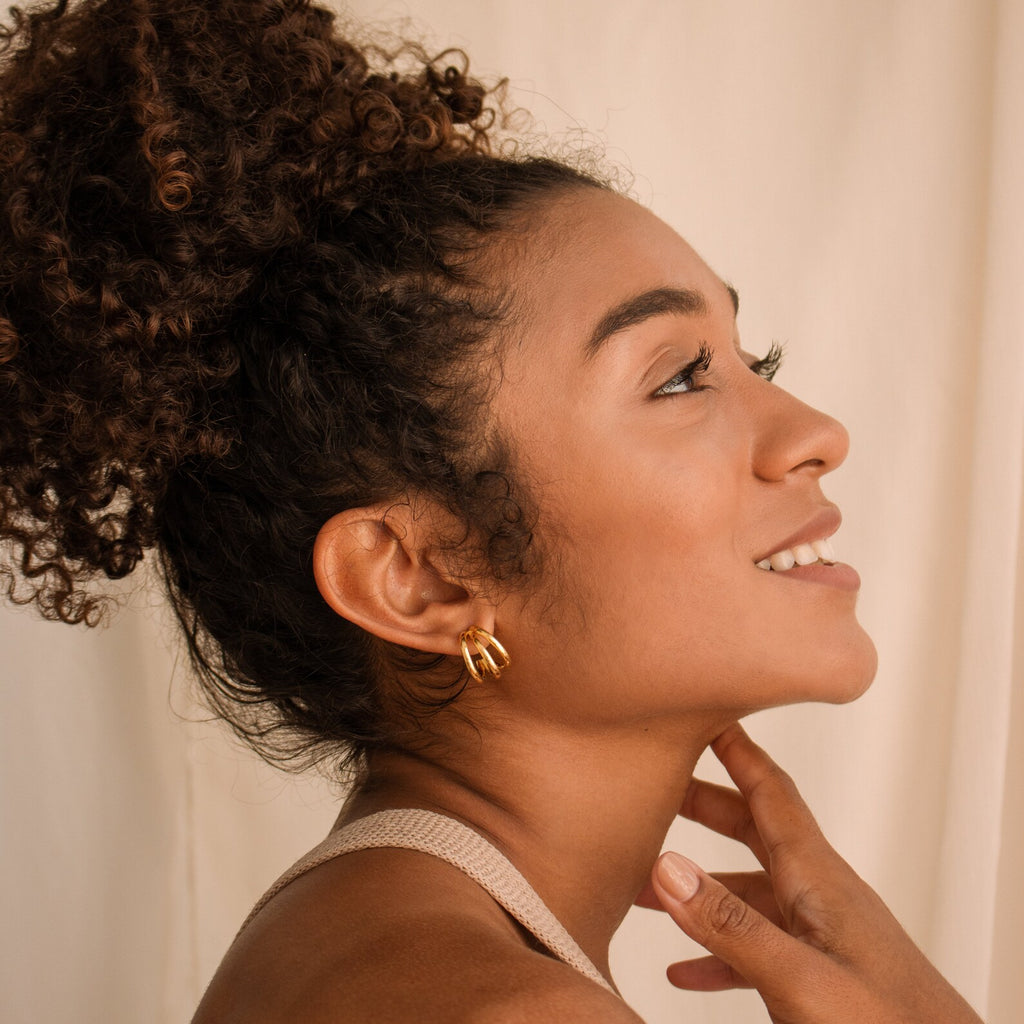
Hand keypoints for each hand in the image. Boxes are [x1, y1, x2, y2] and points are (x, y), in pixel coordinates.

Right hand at [642, 723, 983, 1023]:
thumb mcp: (802, 980)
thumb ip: (732, 926)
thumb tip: (666, 865)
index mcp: (819, 879)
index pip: (771, 792)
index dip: (735, 748)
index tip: (702, 713)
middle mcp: (819, 896)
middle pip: (753, 830)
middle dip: (704, 805)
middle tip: (655, 789)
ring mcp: (821, 936)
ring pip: (749, 890)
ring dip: (699, 883)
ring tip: (645, 886)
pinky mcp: (819, 976)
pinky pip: (757, 945)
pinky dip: (716, 947)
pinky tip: (685, 968)